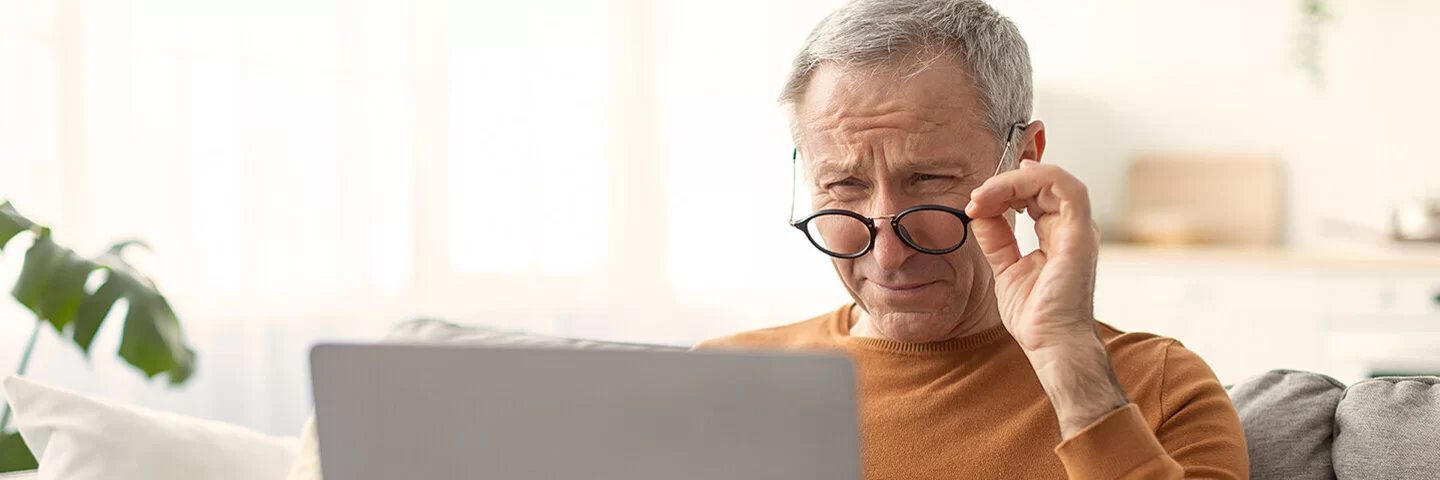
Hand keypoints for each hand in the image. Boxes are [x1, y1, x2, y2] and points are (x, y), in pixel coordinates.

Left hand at [965, 160, 1126, 437]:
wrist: (1052, 344)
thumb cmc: (1036, 315)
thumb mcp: (1005, 268)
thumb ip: (996, 239)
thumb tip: (980, 213)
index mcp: (1057, 234)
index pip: (1034, 195)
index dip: (1004, 190)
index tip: (974, 203)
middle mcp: (1071, 228)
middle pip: (1041, 183)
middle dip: (1003, 184)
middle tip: (974, 199)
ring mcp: (1079, 229)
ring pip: (1052, 179)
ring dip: (1012, 181)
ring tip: (983, 196)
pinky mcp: (1080, 234)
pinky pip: (1067, 189)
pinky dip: (1034, 180)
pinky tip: (1005, 190)